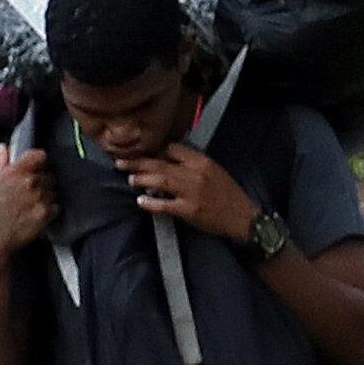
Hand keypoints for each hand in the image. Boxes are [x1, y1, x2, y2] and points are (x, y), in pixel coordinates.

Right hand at [0, 147, 56, 264]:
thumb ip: (1, 164)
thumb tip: (4, 148)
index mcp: (15, 171)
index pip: (40, 155)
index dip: (39, 162)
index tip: (35, 169)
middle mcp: (30, 181)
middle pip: (49, 175)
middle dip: (43, 182)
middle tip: (30, 194)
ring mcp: (39, 197)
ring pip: (54, 191)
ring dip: (47, 197)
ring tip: (32, 206)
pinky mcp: (45, 213)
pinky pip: (56, 206)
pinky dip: (49, 211)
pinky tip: (36, 216)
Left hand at [123, 144, 256, 244]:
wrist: (242, 216)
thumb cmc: (227, 193)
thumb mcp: (213, 170)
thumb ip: (192, 164)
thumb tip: (166, 160)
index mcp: (202, 161)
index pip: (173, 148)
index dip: (154, 150)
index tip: (141, 152)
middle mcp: (195, 174)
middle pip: (161, 164)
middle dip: (138, 162)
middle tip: (121, 163)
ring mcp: (191, 192)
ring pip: (160, 181)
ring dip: (142, 179)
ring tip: (130, 179)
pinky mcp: (188, 210)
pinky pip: (164, 205)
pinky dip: (150, 203)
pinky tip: (140, 201)